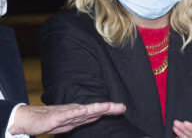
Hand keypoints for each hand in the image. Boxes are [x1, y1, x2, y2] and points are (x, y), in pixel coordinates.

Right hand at [9, 102, 125, 134]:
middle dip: (109, 108)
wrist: (32, 118)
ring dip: (96, 108)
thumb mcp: (72, 122)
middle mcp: (76, 110)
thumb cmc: (53, 119)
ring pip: (84, 110)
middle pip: (95, 109)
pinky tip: (83, 110)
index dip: (110, 110)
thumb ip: (85, 118)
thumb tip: (99, 114)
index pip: (98, 111)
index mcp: (80, 113)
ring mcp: (67, 113)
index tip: (123, 108)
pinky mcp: (56, 117)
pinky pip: (67, 114)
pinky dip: (76, 111)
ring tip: (107, 107)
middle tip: (122, 107)